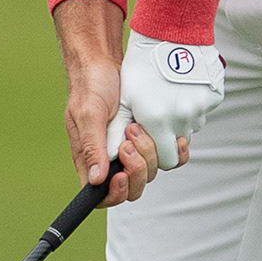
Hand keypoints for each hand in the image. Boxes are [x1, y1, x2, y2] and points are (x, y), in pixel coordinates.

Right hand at [53, 0, 158, 207]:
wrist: (108, 64)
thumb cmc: (92, 86)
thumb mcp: (88, 113)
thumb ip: (91, 147)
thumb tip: (96, 180)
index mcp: (91, 160)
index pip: (102, 196)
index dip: (115, 194)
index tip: (122, 175)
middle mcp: (112, 160)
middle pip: (132, 188)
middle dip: (136, 169)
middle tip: (130, 141)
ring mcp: (133, 151)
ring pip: (150, 172)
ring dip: (149, 152)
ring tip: (137, 126)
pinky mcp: (151, 138)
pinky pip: (168, 156)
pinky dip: (173, 150)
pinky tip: (171, 136)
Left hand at [120, 32, 227, 165]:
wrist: (170, 33)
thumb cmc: (142, 65)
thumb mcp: (125, 98)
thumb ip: (118, 131)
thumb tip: (110, 155)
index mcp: (158, 121)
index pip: (166, 160)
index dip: (156, 153)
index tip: (147, 135)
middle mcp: (183, 118)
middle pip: (180, 146)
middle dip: (168, 139)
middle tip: (158, 118)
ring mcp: (202, 107)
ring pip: (192, 126)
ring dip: (181, 119)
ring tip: (168, 95)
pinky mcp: (214, 96)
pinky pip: (203, 110)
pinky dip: (193, 103)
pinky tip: (181, 87)